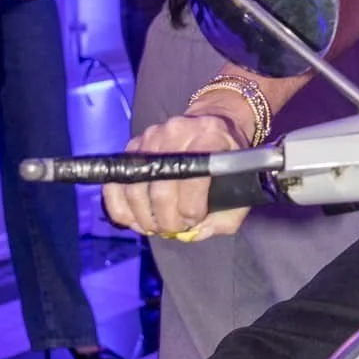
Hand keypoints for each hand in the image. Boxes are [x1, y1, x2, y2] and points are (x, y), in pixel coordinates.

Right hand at [103, 109, 251, 242]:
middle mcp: (178, 132)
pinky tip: (134, 220)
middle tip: (173, 229)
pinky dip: (120, 207)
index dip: (191, 208)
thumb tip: (194, 233)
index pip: (192, 178)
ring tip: (156, 227)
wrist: (211, 124)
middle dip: (166, 219)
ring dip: (144, 217)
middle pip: (161, 188)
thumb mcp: (241, 184)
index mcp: (210, 138)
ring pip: (135, 188)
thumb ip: (226, 216)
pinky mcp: (133, 144)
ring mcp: (151, 136)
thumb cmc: (227, 159)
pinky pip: (116, 182)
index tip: (193, 221)